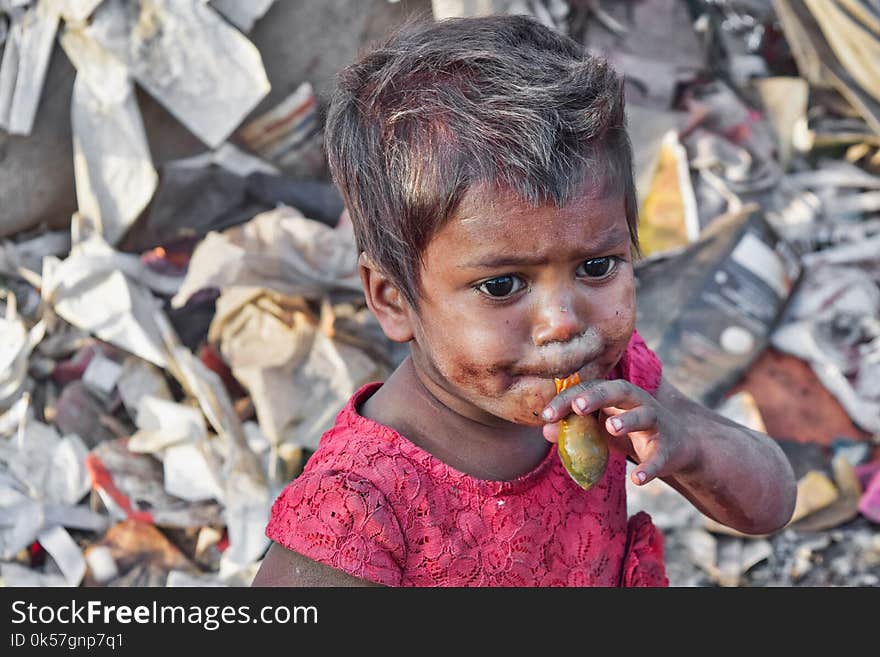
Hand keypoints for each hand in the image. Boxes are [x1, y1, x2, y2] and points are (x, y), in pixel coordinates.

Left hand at [540, 378, 698, 486]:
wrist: (677, 447)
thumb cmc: (630, 432)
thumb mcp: (600, 430)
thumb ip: (575, 429)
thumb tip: (545, 431)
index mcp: (617, 395)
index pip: (590, 390)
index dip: (567, 400)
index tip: (546, 415)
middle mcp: (638, 402)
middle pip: (619, 391)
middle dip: (598, 396)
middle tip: (578, 407)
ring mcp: (656, 423)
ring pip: (645, 415)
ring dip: (628, 420)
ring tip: (610, 428)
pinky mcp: (669, 448)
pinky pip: (660, 456)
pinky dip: (650, 467)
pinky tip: (637, 479)